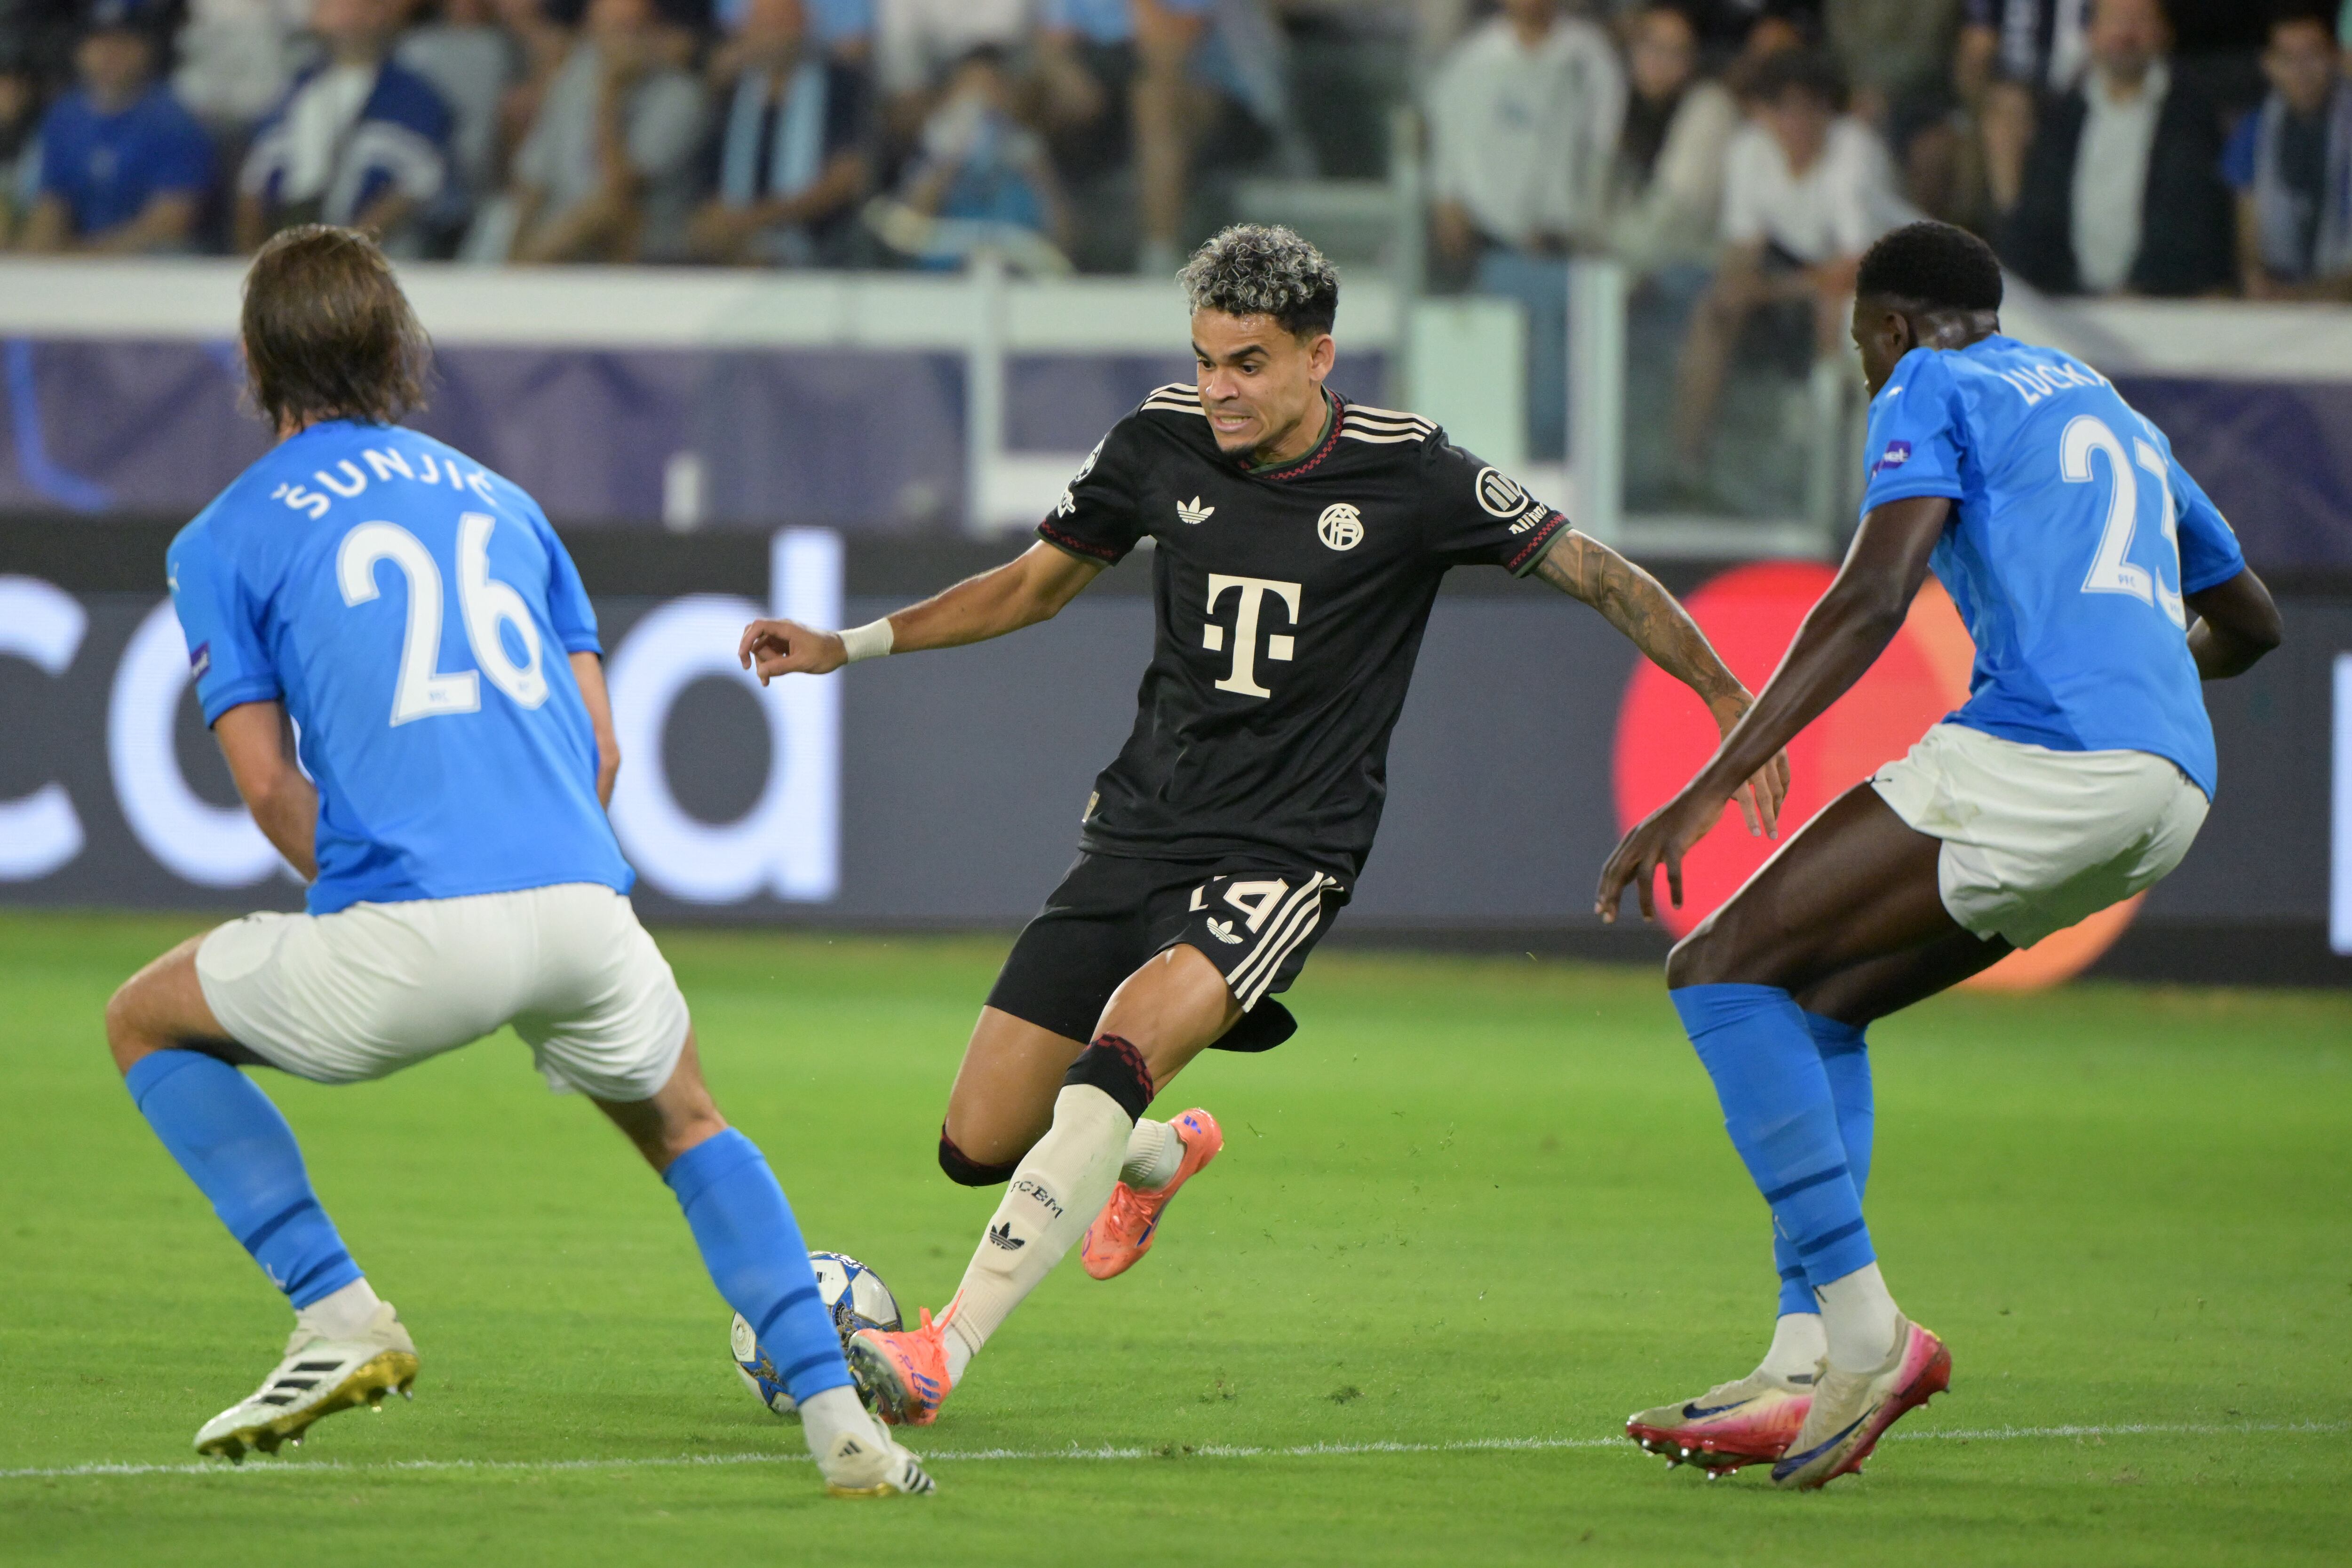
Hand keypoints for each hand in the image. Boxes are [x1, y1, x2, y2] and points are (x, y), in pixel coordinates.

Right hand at [738, 618, 845, 682]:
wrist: (841, 650)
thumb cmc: (825, 654)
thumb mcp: (802, 663)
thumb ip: (780, 667)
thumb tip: (760, 673)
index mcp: (786, 628)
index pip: (758, 626)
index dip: (746, 639)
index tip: (743, 656)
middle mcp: (782, 629)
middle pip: (756, 638)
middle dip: (754, 655)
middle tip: (755, 672)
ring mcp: (783, 637)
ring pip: (762, 647)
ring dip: (762, 663)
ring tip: (768, 681)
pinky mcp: (786, 645)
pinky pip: (770, 652)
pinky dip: (769, 664)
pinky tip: (770, 678)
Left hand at [1594, 785, 1724, 924]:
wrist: (1702, 794)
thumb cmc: (1680, 819)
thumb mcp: (1654, 837)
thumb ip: (1641, 855)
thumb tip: (1629, 879)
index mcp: (1633, 839)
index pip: (1611, 868)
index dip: (1604, 889)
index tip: (1600, 910)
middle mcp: (1640, 840)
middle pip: (1618, 873)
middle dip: (1611, 897)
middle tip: (1608, 920)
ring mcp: (1657, 841)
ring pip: (1644, 877)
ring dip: (1644, 901)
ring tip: (1647, 920)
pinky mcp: (1676, 842)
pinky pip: (1673, 872)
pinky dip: (1675, 890)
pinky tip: (1677, 905)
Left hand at [1707, 693, 1790, 838]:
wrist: (1737, 708)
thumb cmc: (1726, 742)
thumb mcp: (1722, 762)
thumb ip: (1730, 782)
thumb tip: (1742, 802)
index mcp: (1738, 767)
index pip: (1746, 799)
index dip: (1751, 817)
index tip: (1756, 835)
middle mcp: (1756, 763)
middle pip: (1766, 798)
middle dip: (1770, 819)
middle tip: (1772, 837)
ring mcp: (1772, 757)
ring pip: (1778, 789)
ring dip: (1777, 808)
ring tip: (1774, 823)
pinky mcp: (1782, 752)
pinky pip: (1786, 777)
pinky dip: (1784, 792)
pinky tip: (1780, 803)